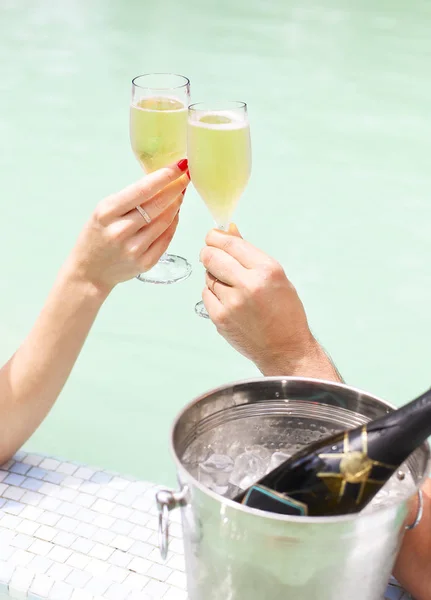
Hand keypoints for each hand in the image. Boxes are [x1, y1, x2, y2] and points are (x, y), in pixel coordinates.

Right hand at [67, 160, 189, 293]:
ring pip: (166, 221)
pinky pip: (167, 238)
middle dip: (176, 188)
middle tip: (187, 177)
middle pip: (158, 205)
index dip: (166, 176)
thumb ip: (130, 198)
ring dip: (176, 205)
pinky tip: (174, 214)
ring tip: (179, 194)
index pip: (143, 190)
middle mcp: (120, 230)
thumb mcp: (103, 211)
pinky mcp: (145, 263)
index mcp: (106, 212)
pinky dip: (173, 223)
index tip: (181, 165)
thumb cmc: (98, 234)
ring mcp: (134, 249)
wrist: (90, 271)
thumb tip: (161, 179)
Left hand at [200, 225, 338, 378]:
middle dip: (208, 252)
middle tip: (213, 255)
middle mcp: (248, 285)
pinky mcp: (220, 318)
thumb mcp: (276, 276)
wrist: (285, 349)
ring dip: (214, 275)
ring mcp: (231, 303)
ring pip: (207, 276)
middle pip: (210, 256)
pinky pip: (206, 295)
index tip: (213, 235)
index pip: (230, 243)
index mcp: (266, 270)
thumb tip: (229, 231)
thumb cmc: (285, 312)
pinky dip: (213, 293)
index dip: (216, 236)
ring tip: (231, 285)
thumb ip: (250, 254)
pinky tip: (228, 299)